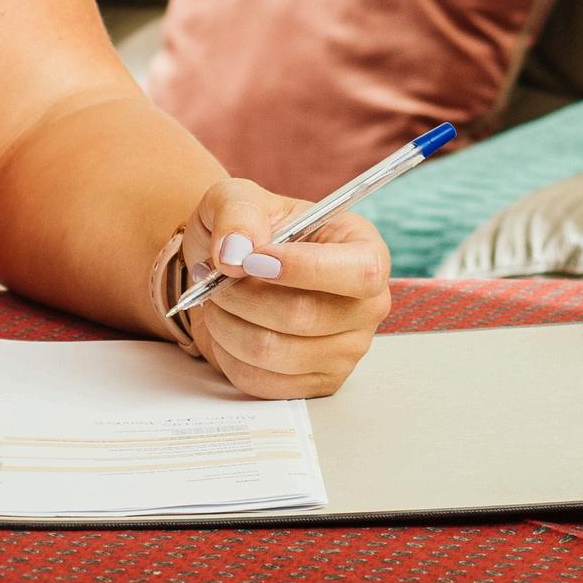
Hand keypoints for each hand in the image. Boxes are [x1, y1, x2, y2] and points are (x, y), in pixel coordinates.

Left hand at [157, 179, 389, 399]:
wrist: (230, 273)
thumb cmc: (248, 232)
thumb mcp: (237, 198)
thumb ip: (237, 212)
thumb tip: (237, 251)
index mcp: (365, 250)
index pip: (360, 272)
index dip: (304, 269)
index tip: (252, 260)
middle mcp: (367, 306)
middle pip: (304, 316)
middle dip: (241, 295)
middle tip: (215, 277)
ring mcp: (345, 352)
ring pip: (273, 350)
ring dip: (227, 323)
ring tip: (217, 300)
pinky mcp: (314, 384)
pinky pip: (259, 380)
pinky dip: (227, 353)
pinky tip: (227, 328)